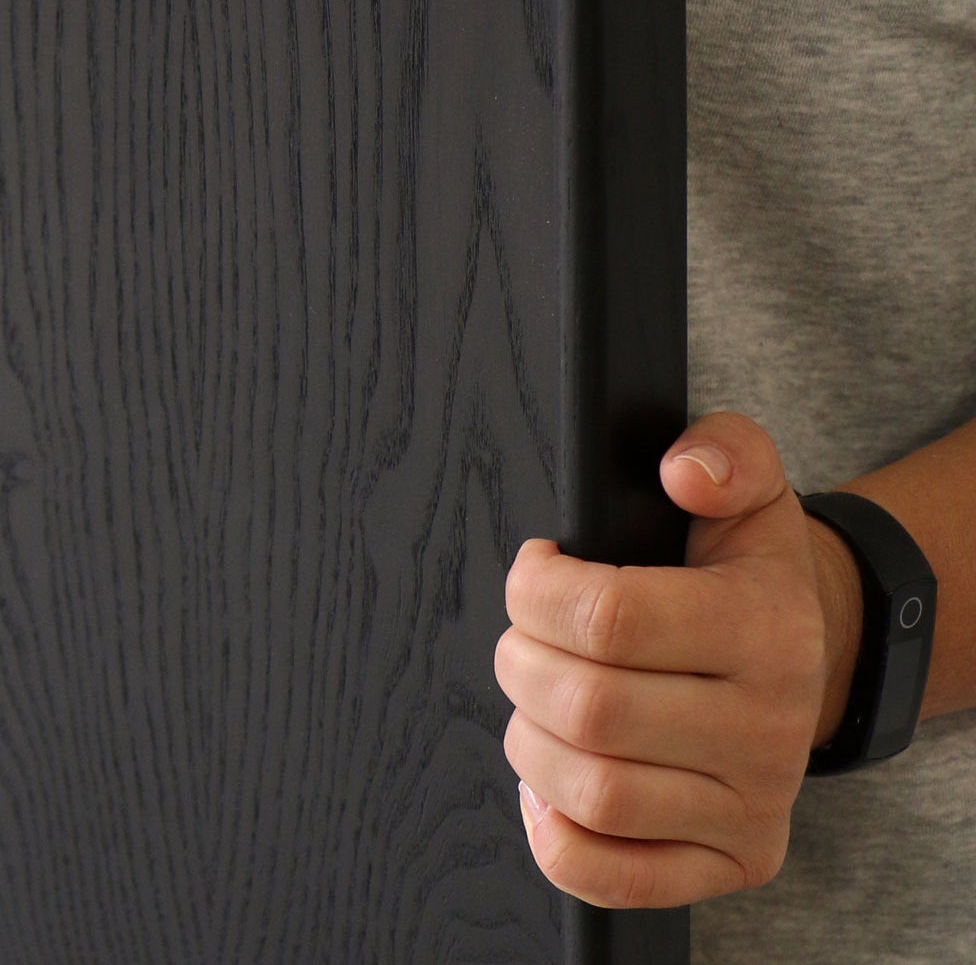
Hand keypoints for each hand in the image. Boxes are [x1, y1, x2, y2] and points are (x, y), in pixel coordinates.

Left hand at [493, 410, 860, 907]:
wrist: (805, 658)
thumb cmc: (741, 571)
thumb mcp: (747, 486)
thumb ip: (722, 451)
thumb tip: (684, 471)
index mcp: (766, 627)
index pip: (607, 617)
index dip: (535, 588)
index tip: (536, 569)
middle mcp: (769, 727)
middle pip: (585, 708)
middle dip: (521, 661)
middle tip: (526, 638)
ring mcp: (754, 804)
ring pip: (591, 792)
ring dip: (529, 741)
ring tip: (539, 700)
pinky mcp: (733, 862)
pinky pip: (613, 876)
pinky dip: (557, 836)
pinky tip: (550, 786)